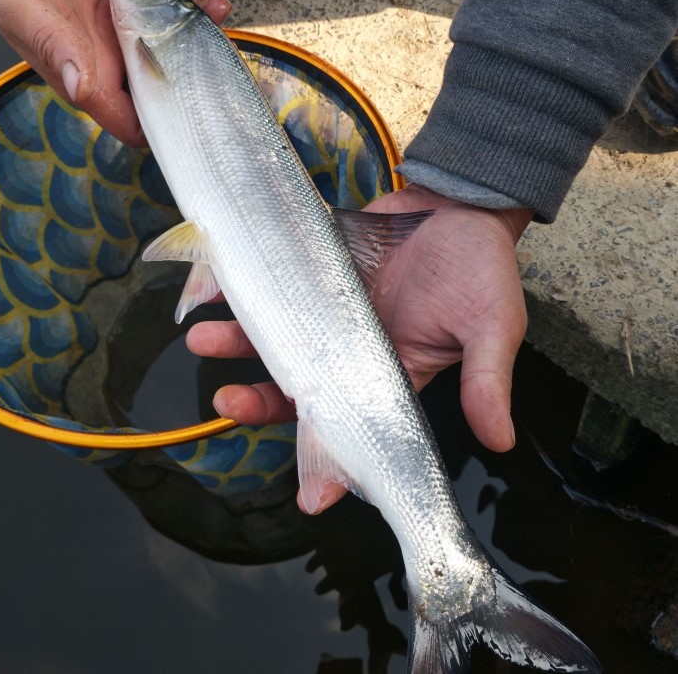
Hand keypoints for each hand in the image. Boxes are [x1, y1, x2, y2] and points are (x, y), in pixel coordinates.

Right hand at [0, 0, 230, 145]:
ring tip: (219, 17)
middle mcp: (103, 73)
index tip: (199, 117)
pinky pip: (154, 28)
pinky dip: (180, 16)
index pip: (133, 126)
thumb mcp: (26, 12)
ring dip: (194, 44)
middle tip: (225, 59)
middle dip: (193, 84)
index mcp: (85, 83)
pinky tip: (202, 1)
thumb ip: (57, 50)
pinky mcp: (115, 25)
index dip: (166, 130)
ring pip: (162, 60)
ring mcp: (111, 49)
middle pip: (158, 96)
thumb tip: (84, 90)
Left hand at [187, 185, 532, 510]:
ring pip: (274, 338)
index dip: (333, 461)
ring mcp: (325, 310)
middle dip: (260, 400)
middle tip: (227, 402)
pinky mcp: (312, 270)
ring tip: (202, 339)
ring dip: (237, 343)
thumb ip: (486, 381)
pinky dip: (240, 288)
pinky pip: (271, 284)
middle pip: (297, 389)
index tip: (311, 497)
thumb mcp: (492, 327)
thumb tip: (500, 441)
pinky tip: (212, 291)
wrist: (456, 204)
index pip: (354, 427)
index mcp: (390, 374)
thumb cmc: (480, 269)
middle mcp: (348, 350)